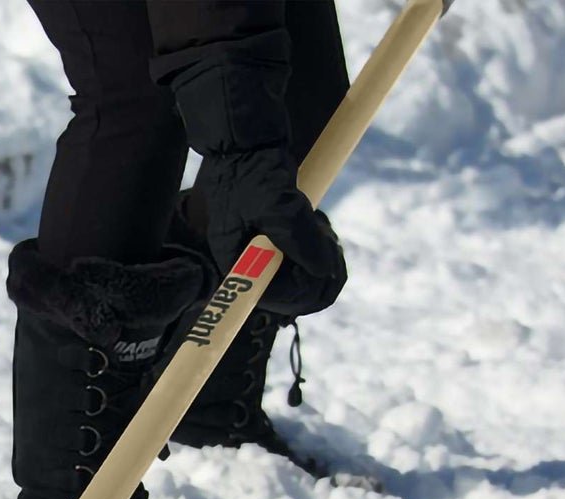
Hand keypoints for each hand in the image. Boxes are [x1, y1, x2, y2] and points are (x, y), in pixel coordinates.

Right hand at [159, 30, 346, 317]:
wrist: (247, 134)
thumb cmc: (253, 167)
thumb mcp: (278, 204)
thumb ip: (300, 240)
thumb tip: (325, 270)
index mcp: (234, 263)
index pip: (270, 298)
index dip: (300, 292)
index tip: (325, 273)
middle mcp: (244, 264)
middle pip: (287, 292)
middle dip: (316, 274)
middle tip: (330, 242)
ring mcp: (259, 252)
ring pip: (298, 276)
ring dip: (320, 259)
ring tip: (325, 230)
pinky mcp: (272, 239)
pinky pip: (300, 259)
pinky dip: (317, 247)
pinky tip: (320, 226)